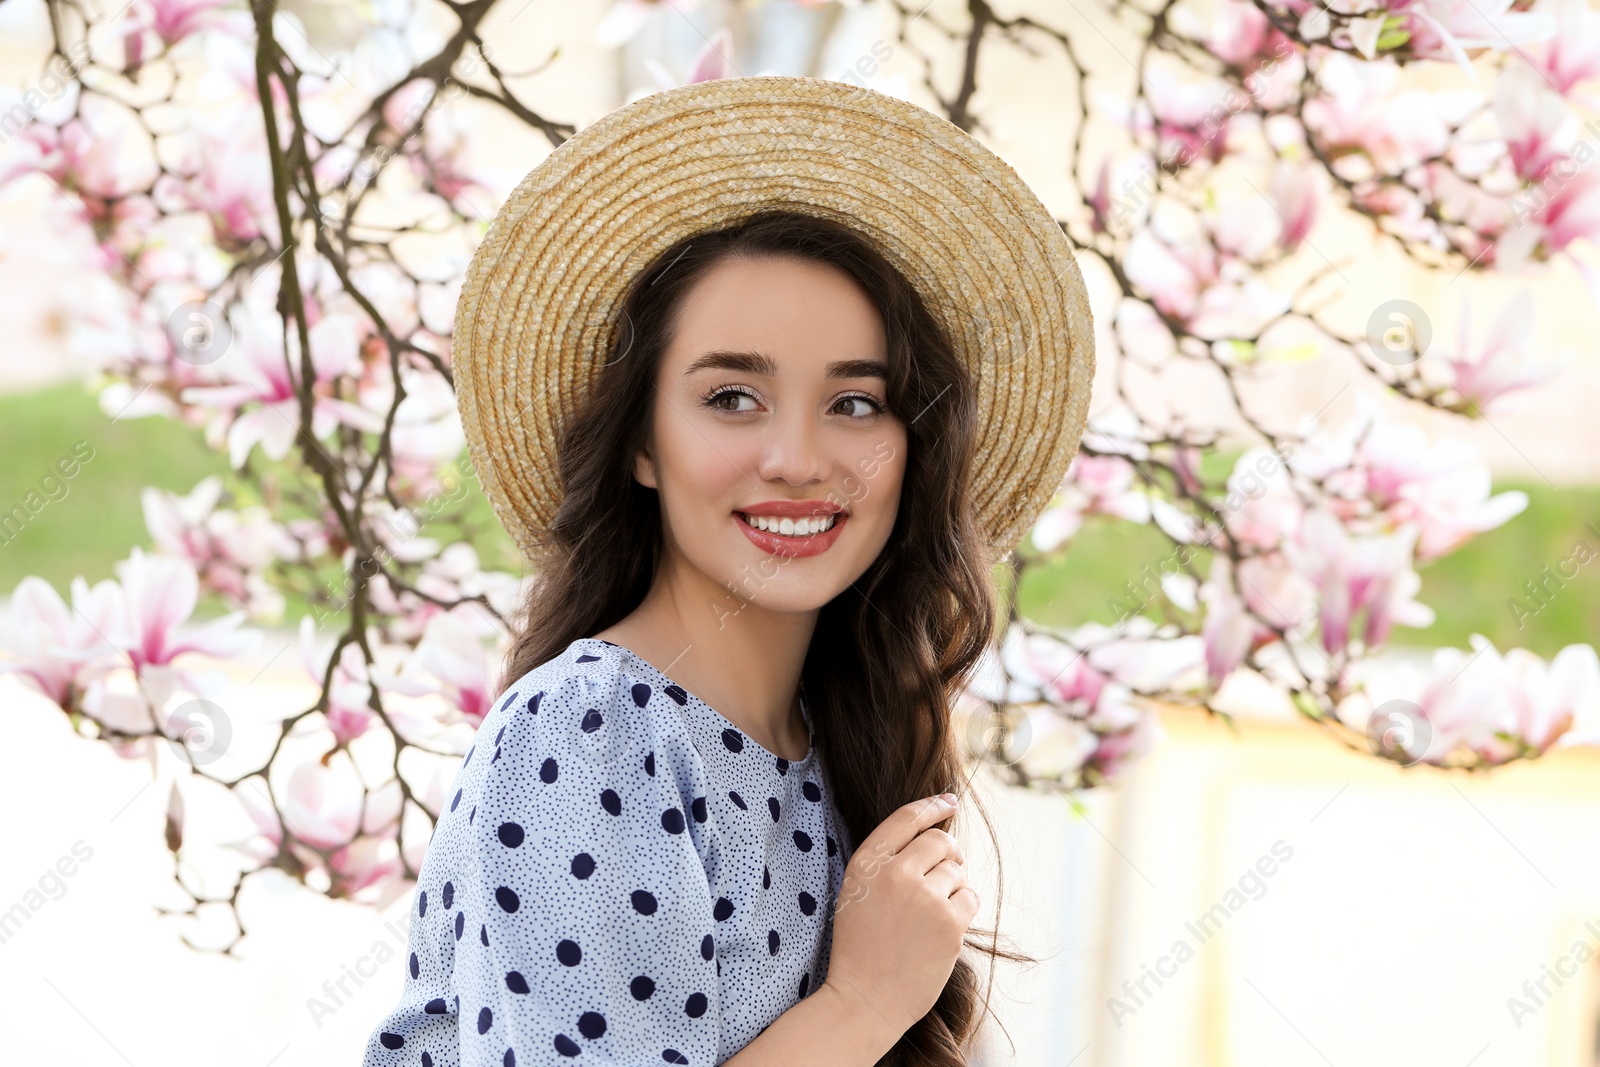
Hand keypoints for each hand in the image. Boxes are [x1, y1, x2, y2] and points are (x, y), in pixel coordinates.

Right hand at [821, 793, 978, 1041]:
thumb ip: (887, 862)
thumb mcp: (857, 893)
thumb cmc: (861, 949)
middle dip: (948, 853)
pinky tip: (943, 928)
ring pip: (957, 870)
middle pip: (940, 841)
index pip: (907, 818)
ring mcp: (924, 899)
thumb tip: (936, 834)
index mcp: (867, 864)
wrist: (864, 1000)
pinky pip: (970, 896)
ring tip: (931, 914)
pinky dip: (962, 908)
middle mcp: (895, 875)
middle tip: (945, 873)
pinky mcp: (949, 925)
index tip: (950, 801)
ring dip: (952, 886)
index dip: (932, 805)